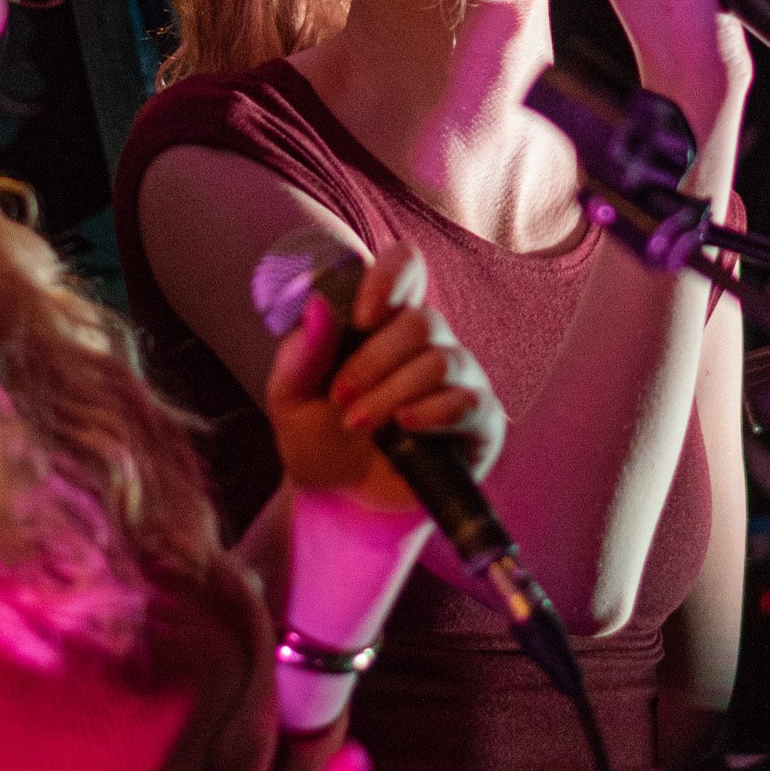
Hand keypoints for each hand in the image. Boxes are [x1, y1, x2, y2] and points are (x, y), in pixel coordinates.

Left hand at [264, 243, 502, 524]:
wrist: (339, 503)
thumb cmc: (317, 441)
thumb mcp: (289, 401)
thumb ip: (299, 356)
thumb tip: (317, 307)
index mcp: (383, 321)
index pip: (406, 267)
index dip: (391, 278)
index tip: (361, 315)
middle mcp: (428, 342)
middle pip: (422, 320)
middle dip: (373, 361)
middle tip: (341, 398)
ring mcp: (459, 379)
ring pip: (442, 360)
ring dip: (392, 392)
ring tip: (359, 423)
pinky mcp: (480, 421)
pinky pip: (471, 401)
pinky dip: (433, 412)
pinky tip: (405, 428)